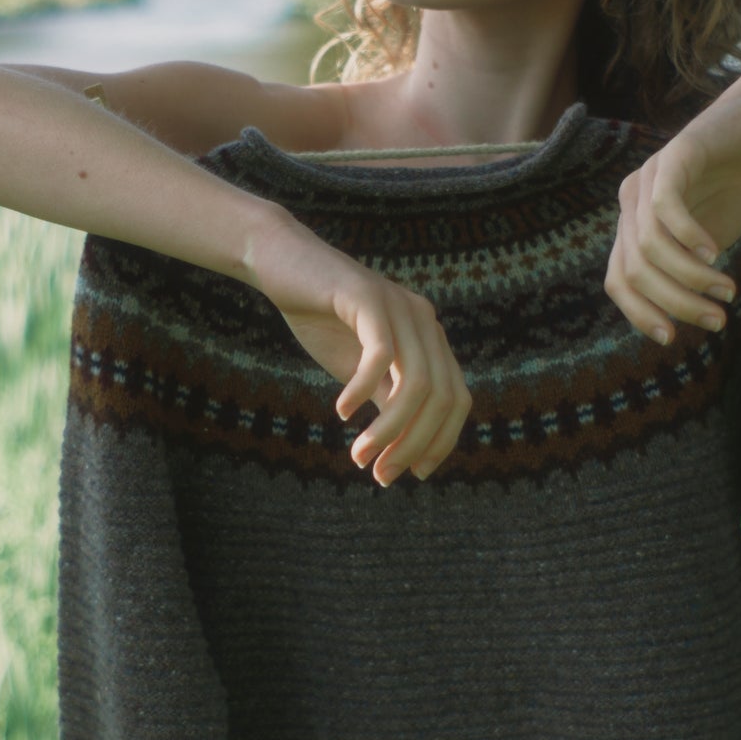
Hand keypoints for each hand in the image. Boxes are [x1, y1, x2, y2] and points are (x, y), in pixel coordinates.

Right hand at [242, 217, 471, 484]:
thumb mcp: (362, 371)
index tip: (412, 474)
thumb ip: (389, 401)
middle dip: (413, 444)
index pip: (456, 400)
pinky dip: (362, 388)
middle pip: (441, 398)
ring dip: (389, 428)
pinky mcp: (367, 296)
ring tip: (359, 454)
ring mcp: (399, 306)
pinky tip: (341, 410)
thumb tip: (407, 451)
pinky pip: (380, 354)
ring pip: (415, 383)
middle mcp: (425, 321)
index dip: (440, 442)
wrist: (284, 265)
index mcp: (431, 339)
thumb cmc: (324, 320)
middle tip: (379, 473)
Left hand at [605, 112, 740, 345]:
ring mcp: (647, 176)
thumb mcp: (705, 244)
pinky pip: (667, 207)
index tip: (672, 338)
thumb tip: (681, 322)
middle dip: (675, 304)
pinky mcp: (672, 156)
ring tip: (726, 291)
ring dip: (691, 278)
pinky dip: (689, 238)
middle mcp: (630, 202)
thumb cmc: (733, 187)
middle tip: (716, 320)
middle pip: (635, 270)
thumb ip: (687, 274)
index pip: (617, 281)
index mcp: (632, 226)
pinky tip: (715, 255)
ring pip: (651, 246)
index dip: (639, 314)